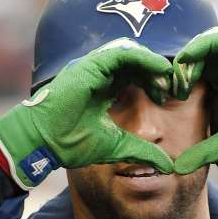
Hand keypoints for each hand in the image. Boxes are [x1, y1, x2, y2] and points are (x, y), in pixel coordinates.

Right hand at [0, 39, 175, 189]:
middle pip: (136, 62)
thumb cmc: (70, 144)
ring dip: (153, 64)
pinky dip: (144, 58)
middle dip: (157, 72)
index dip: (153, 82)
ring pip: (131, 53)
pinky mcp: (90, 65)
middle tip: (174, 87)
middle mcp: (98, 74)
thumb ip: (142, 151)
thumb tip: (168, 165)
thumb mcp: (117, 147)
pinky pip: (123, 53)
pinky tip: (159, 70)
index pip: (134, 76)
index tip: (168, 96)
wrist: (43, 143)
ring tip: (168, 79)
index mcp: (102, 88)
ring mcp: (93, 67)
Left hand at [170, 28, 217, 173]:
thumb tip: (177, 168)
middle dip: (173, 71)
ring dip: (184, 59)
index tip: (160, 102)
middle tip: (163, 92)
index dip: (171, 84)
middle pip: (190, 57)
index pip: (189, 75)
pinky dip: (200, 47)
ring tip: (177, 83)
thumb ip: (205, 151)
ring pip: (201, 45)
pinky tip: (188, 64)